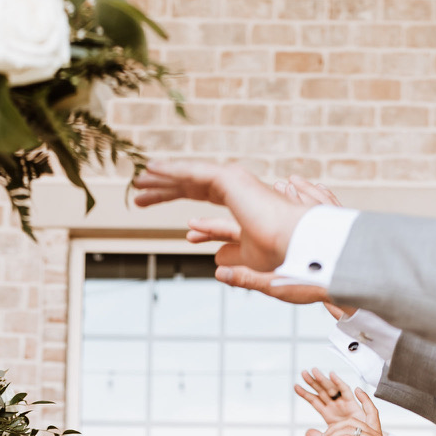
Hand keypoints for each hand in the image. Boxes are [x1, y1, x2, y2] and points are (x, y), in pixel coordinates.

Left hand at [133, 160, 299, 271]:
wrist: (298, 245)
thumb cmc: (283, 255)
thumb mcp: (252, 262)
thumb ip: (234, 260)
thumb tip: (215, 264)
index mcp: (241, 207)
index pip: (204, 202)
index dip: (181, 205)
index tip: (160, 213)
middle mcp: (237, 190)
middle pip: (191, 187)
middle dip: (164, 190)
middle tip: (138, 195)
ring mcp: (234, 181)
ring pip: (189, 177)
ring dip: (162, 179)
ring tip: (137, 181)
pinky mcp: (230, 178)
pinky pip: (193, 173)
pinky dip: (171, 171)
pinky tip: (151, 170)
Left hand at [295, 367, 360, 426]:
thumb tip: (306, 432)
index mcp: (328, 414)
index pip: (314, 401)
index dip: (305, 394)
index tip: (295, 386)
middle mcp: (335, 406)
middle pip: (321, 391)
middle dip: (312, 382)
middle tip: (303, 372)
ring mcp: (343, 404)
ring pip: (331, 389)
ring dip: (323, 380)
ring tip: (314, 371)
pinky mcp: (352, 404)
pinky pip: (345, 391)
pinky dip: (339, 382)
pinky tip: (331, 375)